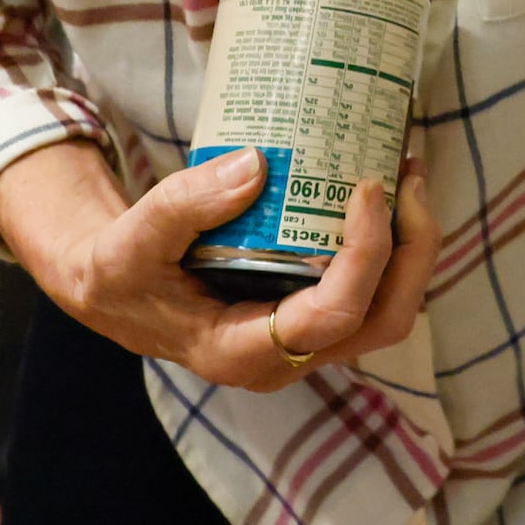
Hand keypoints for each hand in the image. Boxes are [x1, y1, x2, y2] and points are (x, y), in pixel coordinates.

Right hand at [0, 139, 438, 387]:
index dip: (366, 255)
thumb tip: (256, 164)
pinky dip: (390, 245)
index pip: (330, 318)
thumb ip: (186, 204)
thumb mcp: (133, 238)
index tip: (366, 188)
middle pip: (382, 321)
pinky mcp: (309, 317)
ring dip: (411, 246)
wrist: (113, 289)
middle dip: (411, 249)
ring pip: (387, 310)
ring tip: (407, 173)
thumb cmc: (122, 271)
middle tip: (407, 174)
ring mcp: (303, 343)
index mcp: (240, 352)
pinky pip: (370, 292)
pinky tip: (385, 191)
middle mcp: (284, 359)